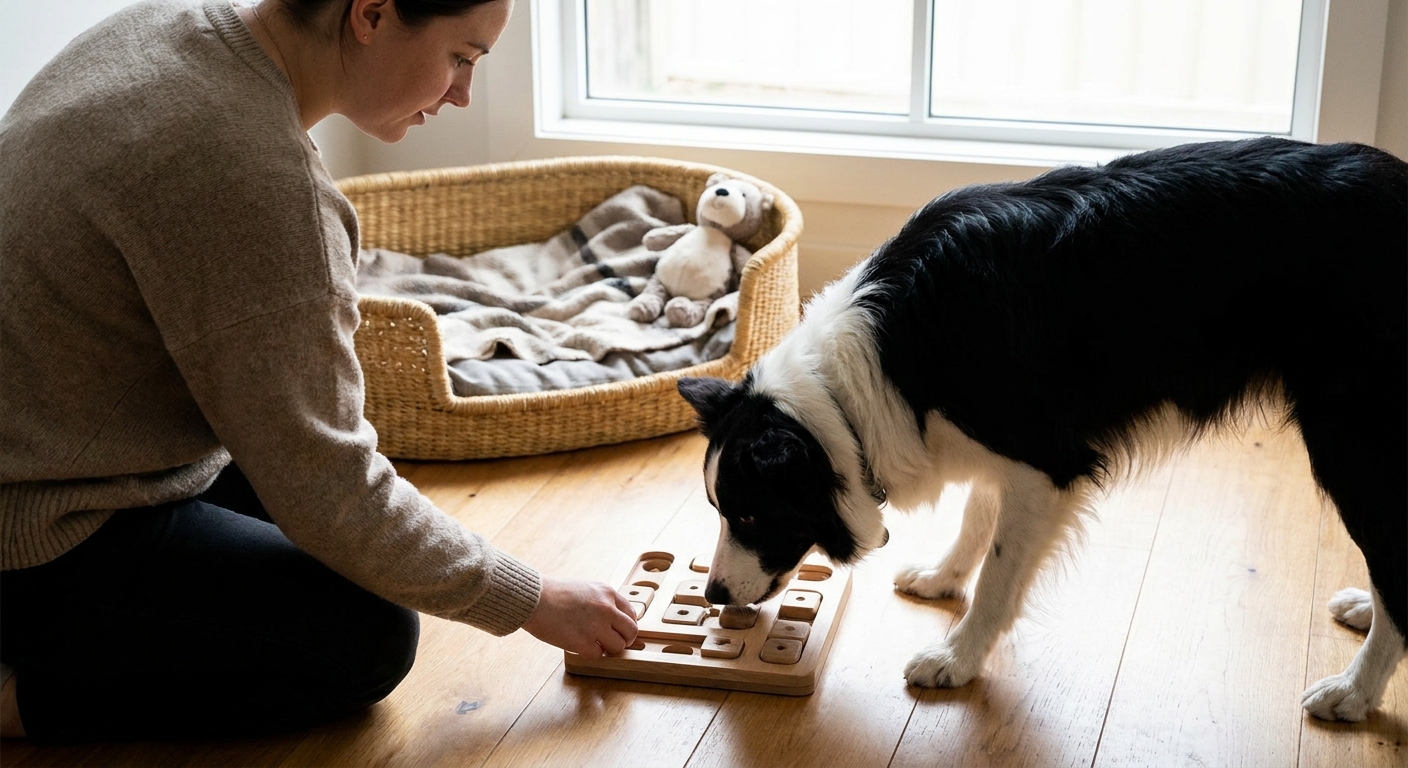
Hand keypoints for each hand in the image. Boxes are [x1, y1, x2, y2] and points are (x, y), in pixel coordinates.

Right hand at [521, 576, 637, 656]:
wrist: (534, 598)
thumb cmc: (554, 593)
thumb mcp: (586, 587)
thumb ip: (602, 601)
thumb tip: (612, 619)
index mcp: (607, 593)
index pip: (631, 614)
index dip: (626, 626)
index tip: (619, 631)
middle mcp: (606, 609)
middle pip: (631, 632)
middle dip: (623, 640)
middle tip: (613, 643)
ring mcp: (596, 626)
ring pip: (618, 647)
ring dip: (608, 649)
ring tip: (596, 645)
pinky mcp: (583, 643)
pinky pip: (599, 655)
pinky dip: (591, 654)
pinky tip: (581, 646)